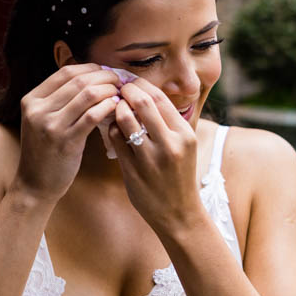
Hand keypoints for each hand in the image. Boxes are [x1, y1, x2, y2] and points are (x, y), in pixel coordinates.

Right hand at [14, 64, 119, 202]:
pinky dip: (108, 107)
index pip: (65, 72)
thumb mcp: (41, 120)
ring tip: (120, 94)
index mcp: (31, 100)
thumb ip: (58, 99)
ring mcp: (50, 126)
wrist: (35, 184)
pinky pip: (93, 116)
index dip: (90, 68)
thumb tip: (90, 77)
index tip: (105, 72)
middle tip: (119, 81)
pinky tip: (116, 108)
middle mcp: (38, 110)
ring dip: (109, 91)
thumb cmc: (45, 151)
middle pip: (78, 80)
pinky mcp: (66, 142)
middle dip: (103, 77)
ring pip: (87, 95)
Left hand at [107, 77, 204, 234]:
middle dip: (125, 91)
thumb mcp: (183, 145)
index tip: (128, 81)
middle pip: (142, 103)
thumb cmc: (178, 175)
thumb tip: (141, 92)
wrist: (179, 214)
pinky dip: (111, 128)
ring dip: (115, 109)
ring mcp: (150, 158)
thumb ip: (166, 122)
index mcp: (184, 134)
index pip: (159, 97)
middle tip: (115, 88)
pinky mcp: (133, 170)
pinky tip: (112, 129)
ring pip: (124, 119)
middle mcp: (170, 144)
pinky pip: (115, 139)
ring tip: (113, 108)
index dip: (140, 85)